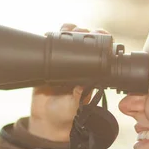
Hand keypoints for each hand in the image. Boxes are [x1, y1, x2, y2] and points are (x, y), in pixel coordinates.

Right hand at [28, 23, 109, 140]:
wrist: (46, 120)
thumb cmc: (66, 114)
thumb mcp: (74, 107)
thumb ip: (77, 97)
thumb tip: (80, 86)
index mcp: (92, 73)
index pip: (100, 52)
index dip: (102, 40)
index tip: (101, 34)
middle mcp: (79, 65)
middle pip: (85, 41)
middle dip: (84, 32)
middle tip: (82, 31)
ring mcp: (64, 62)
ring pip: (69, 39)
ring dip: (69, 30)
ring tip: (68, 29)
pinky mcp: (49, 62)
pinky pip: (51, 45)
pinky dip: (52, 36)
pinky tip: (51, 33)